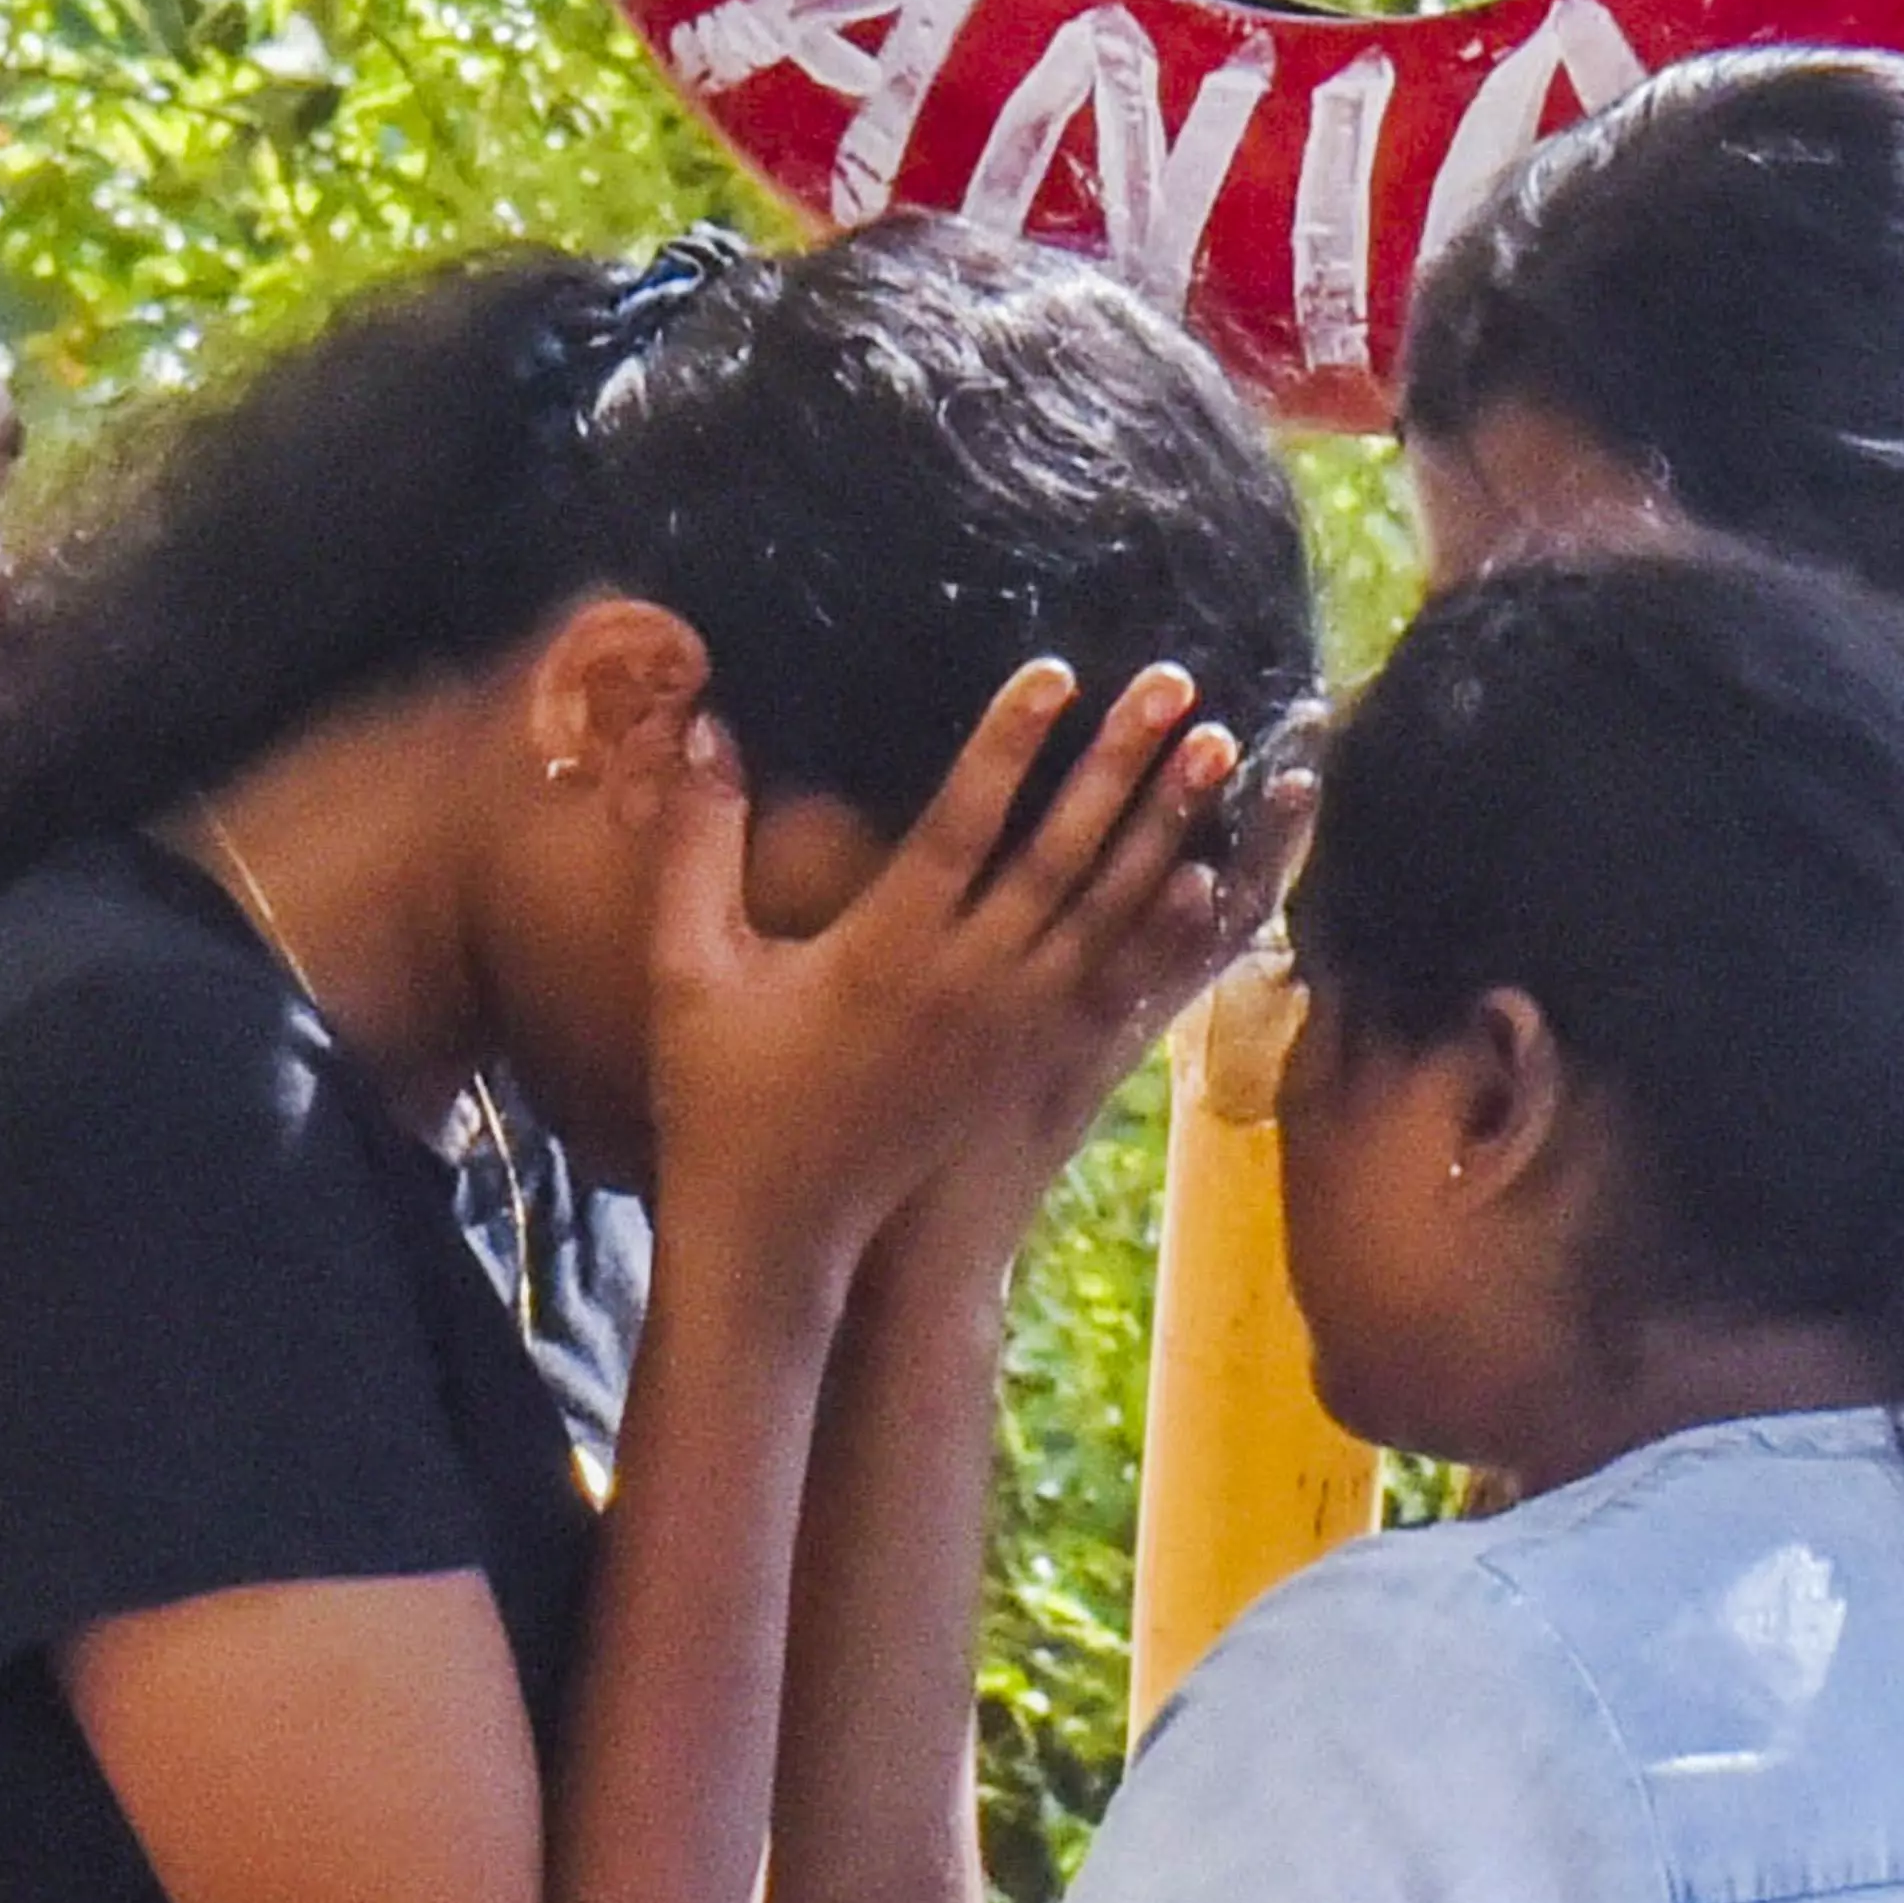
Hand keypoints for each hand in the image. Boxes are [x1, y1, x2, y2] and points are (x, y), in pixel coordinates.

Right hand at [648, 662, 1252, 1277]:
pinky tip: (1207, 878)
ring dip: (1165, 827)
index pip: (962, 824)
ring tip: (1216, 751)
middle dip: (1122, 763)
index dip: (1010, 744)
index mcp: (885, 951)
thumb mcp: (687, 966)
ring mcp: (1010, 1030)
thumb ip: (698, 843)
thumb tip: (707, 725)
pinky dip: (1163, 931)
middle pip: (1064, 855)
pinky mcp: (1029, 1065)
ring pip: (1108, 914)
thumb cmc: (722, 1094)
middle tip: (1175, 683)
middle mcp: (966, 986)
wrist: (781, 1230)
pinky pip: (1114, 986)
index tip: (1057, 672)